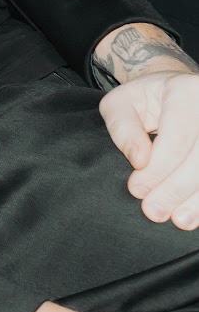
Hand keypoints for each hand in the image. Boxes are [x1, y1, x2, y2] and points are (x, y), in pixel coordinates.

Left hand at [98, 24, 198, 224]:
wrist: (174, 93)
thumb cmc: (143, 100)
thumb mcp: (120, 103)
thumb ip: (123, 128)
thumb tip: (139, 160)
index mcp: (185, 91)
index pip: (178, 136)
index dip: (159, 167)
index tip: (137, 190)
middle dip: (176, 188)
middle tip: (154, 211)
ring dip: (196, 199)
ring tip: (178, 220)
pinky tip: (193, 214)